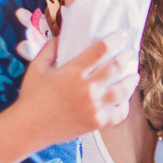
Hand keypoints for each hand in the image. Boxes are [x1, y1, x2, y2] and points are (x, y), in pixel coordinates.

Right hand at [11, 30, 139, 149]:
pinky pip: (118, 114)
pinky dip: (124, 106)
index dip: (115, 39)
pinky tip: (123, 100)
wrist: (28, 127)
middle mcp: (87, 89)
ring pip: (123, 91)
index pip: (101, 49)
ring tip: (134, 76)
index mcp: (73, 72)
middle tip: (129, 53)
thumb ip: (50, 48)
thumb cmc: (32, 96)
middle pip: (116, 68)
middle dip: (127, 57)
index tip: (122, 35)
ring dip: (131, 81)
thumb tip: (63, 36)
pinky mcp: (96, 123)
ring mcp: (94, 107)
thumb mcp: (37, 66)